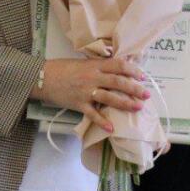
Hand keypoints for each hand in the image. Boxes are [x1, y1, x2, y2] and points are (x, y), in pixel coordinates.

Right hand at [31, 58, 149, 133]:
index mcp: (95, 65)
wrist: (43, 77)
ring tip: (137, 107)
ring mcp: (86, 91)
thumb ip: (99, 66)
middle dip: (135, 89)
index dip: (132, 70)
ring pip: (110, 98)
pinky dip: (103, 122)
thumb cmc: (63, 68)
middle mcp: (92, 77)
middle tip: (147, 94)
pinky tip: (112, 128)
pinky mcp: (78, 104)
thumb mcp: (83, 62)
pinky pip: (93, 114)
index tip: (142, 76)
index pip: (118, 65)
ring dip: (125, 103)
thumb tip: (118, 68)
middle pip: (118, 82)